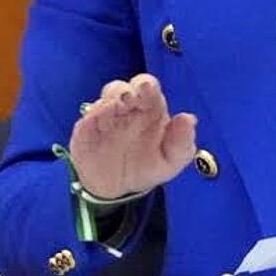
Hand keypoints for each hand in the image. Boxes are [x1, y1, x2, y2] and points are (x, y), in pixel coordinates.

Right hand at [67, 73, 197, 197]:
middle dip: (125, 89)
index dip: (147, 86)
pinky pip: (87, 119)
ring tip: (117, 107)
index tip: (146, 91)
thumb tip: (189, 119)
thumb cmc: (147, 167)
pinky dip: (94, 116)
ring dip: (110, 98)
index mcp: (149, 109)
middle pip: (123, 87)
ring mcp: (105, 117)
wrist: (118, 190)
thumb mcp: (171, 161)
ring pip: (105, 98)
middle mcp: (126, 108)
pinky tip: (102, 121)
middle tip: (129, 98)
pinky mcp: (86, 131)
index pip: (148, 87)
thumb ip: (182, 143)